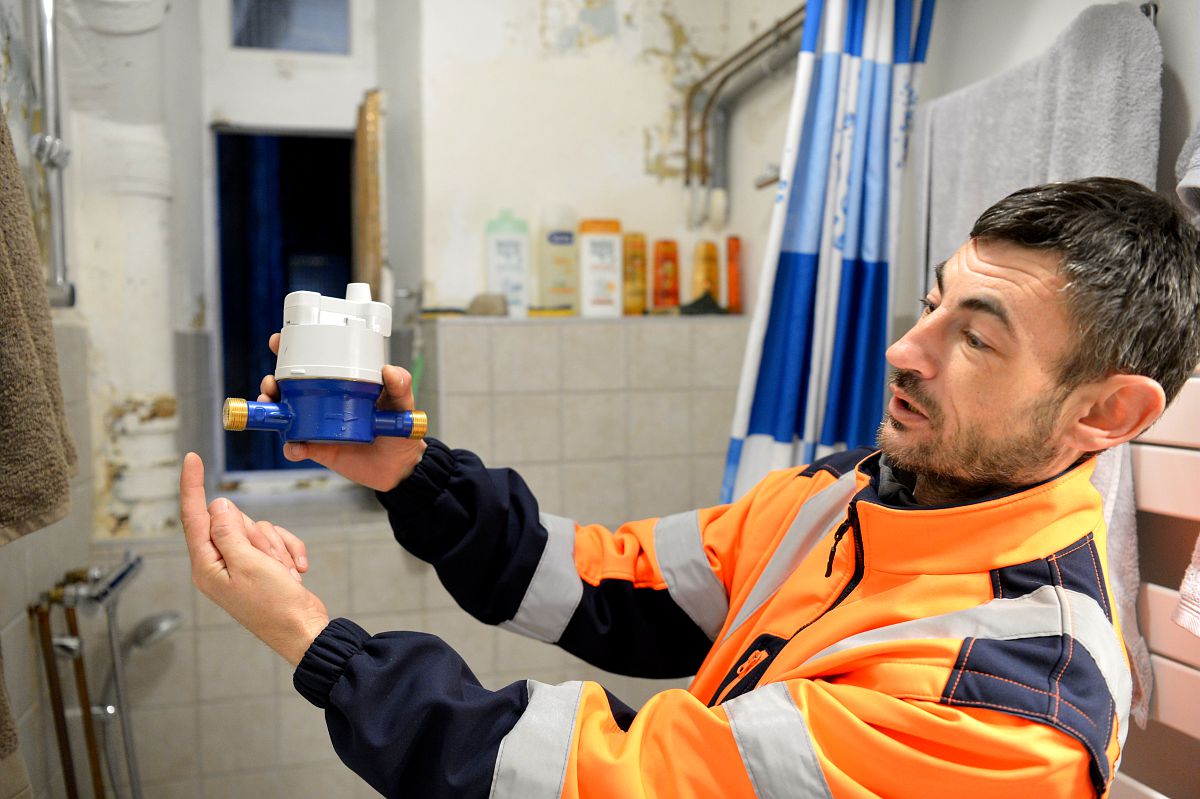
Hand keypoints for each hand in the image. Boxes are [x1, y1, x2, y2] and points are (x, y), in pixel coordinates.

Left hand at [180, 452, 329, 665]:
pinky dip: (289, 551)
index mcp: (206, 566)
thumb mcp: (249, 564)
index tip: (191, 458)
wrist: (304, 630)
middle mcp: (218, 564)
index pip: (194, 517)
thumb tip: (216, 505)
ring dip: (277, 546)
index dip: (192, 486)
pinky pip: (275, 541)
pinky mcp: (261, 566)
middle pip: (234, 520)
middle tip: (269, 561)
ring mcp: (241, 565)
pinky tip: (296, 571)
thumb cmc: (274, 606)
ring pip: (258, 529)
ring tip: (284, 572)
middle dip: (259, 533)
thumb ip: (228, 532)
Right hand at [260, 332, 425, 491]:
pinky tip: (295, 447)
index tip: (278, 342)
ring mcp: (318, 425)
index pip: (314, 361)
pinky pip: (296, 446)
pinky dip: (291, 446)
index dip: (292, 351)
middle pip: (289, 386)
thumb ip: (400, 387)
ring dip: (273, 408)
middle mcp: (325, 401)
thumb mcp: (402, 405)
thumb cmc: (398, 430)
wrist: (399, 467)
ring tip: (273, 406)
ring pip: (286, 414)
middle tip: (271, 382)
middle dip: (273, 381)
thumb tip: (389, 370)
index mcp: (342, 383)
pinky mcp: (317, 449)